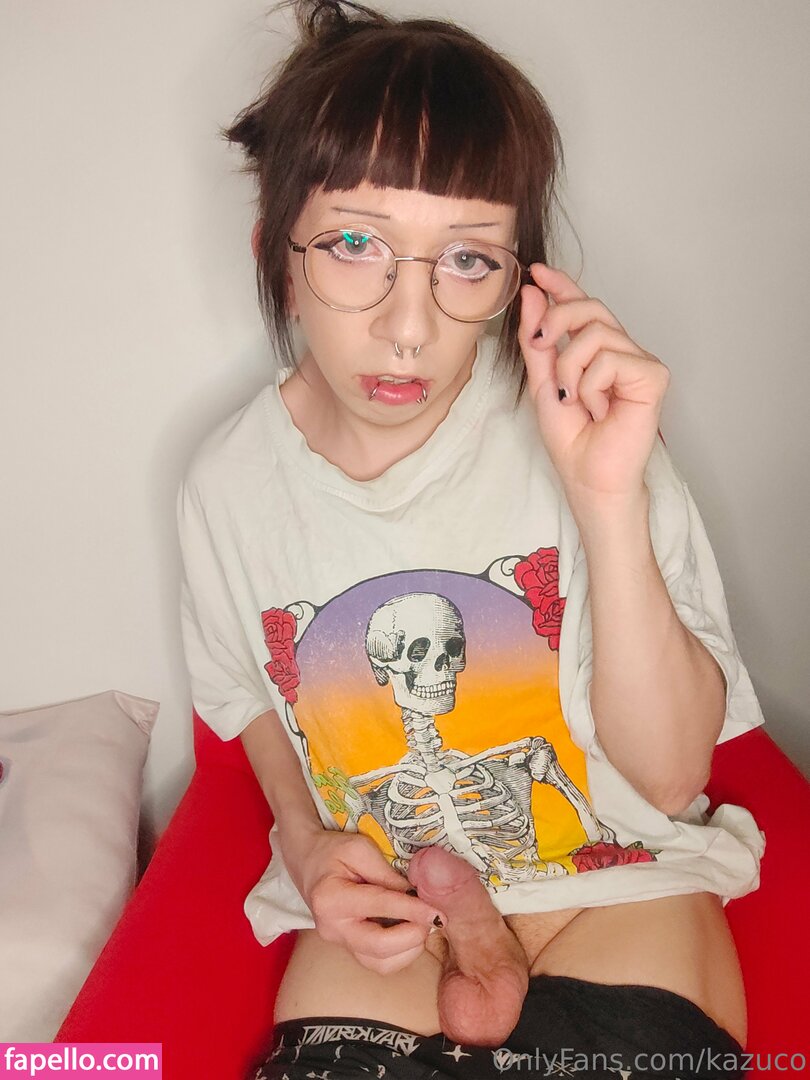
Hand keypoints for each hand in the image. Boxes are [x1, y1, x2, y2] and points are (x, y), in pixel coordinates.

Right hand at [286, 829, 444, 974]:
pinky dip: (400, 953)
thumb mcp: (359, 848)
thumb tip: (416, 894)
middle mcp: (332, 928)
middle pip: (379, 948)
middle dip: (413, 936)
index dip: (412, 910)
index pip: (379, 906)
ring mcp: (339, 942)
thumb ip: (386, 873)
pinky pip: (378, 962)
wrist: (307, 862)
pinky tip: (409, 931)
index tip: (438, 911)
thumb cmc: (332, 850)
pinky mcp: (349, 948)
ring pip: (380, 964)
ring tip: (422, 924)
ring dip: (409, 949)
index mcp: (331, 898)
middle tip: (433, 918)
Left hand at [517, 264, 670, 502]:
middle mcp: (621, 352)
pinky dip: (593, 386)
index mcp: (597, 353)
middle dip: (557, 319)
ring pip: (596, 334)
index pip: (583, 308)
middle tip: (541, 343)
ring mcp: (639, 362)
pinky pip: (611, 359)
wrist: (589, 479)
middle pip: (591, 308)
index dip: (562, 285)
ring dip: (571, 369)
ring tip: (576, 401)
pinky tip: (600, 410)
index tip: (537, 273)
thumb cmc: (573, 441)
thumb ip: (538, 342)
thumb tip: (533, 295)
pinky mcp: (653, 376)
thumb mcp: (544, 384)